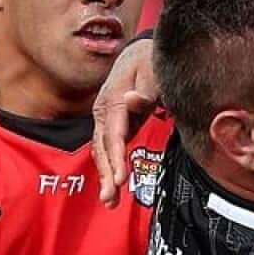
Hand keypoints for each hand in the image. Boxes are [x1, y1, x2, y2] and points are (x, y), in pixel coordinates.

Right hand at [92, 38, 158, 207]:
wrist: (142, 53)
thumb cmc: (150, 62)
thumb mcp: (151, 71)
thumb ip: (145, 90)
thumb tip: (130, 101)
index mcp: (112, 99)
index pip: (113, 134)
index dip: (116, 158)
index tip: (120, 179)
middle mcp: (104, 111)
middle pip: (103, 147)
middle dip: (107, 174)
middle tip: (110, 199)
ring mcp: (106, 120)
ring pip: (102, 151)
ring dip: (106, 176)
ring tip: (109, 202)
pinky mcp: (113, 126)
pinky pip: (109, 149)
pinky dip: (110, 168)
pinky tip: (113, 188)